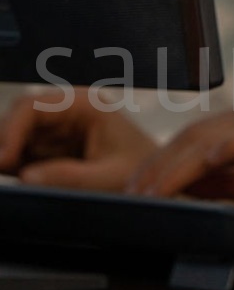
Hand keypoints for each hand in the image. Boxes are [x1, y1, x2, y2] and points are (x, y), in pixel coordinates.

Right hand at [0, 90, 156, 189]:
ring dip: (8, 157)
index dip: (9, 132)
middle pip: (18, 120)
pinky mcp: (56, 150)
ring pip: (17, 138)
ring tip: (8, 179)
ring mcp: (61, 130)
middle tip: (1, 173)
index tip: (2, 160)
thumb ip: (69, 177)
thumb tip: (26, 177)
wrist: (161, 184)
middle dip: (4, 145)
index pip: (32, 107)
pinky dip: (16, 167)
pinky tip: (16, 181)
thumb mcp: (109, 178)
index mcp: (86, 105)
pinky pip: (25, 154)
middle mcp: (69, 111)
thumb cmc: (145, 174)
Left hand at [126, 100, 233, 226]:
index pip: (194, 140)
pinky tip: (203, 165)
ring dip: (175, 165)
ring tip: (150, 193)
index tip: (136, 191)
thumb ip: (226, 188)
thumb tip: (180, 196)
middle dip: (158, 166)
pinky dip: (225, 149)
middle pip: (194, 135)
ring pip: (211, 137)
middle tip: (132, 196)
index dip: (161, 164)